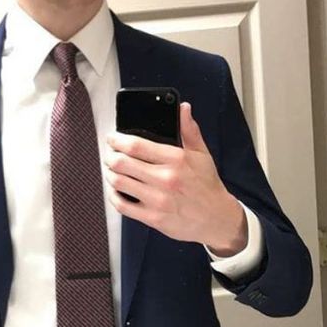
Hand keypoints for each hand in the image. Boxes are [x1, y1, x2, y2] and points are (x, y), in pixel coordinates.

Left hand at [104, 102, 246, 256]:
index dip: (117, 140)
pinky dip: (114, 195)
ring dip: (109, 173)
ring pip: (119, 182)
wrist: (217, 218)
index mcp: (176, 159)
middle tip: (109, 153)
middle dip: (109, 156)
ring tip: (111, 169)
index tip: (112, 138)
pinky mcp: (153, 218)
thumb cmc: (207, 186)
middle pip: (121, 163)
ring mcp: (157, 200)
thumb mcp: (202, 154)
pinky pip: (122, 206)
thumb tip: (183, 108)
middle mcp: (165, 179)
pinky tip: (116, 190)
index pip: (136, 145)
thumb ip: (189, 130)